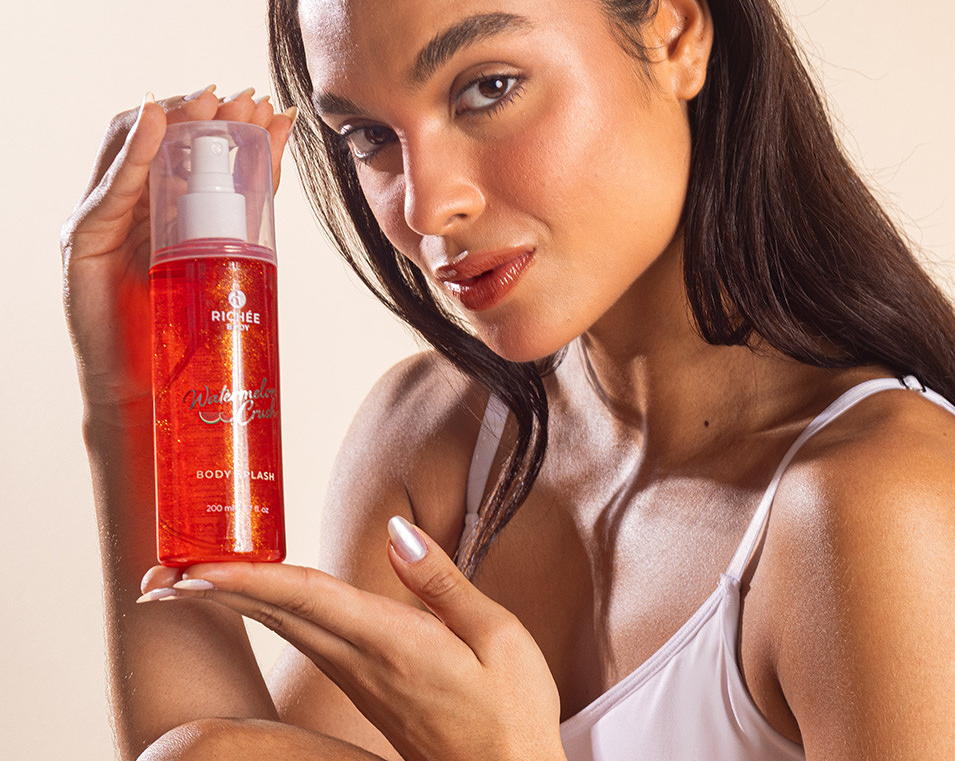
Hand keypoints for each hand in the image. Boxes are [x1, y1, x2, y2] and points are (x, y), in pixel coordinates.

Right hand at [61, 87, 294, 418]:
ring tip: (211, 102)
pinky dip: (133, 152)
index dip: (220, 121)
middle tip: (243, 99)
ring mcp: (99, 221)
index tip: (262, 107)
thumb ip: (248, 203)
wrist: (157, 394)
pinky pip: (109, 190)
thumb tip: (277, 146)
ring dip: (172, 120)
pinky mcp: (81, 244)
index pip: (185, 147)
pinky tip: (156, 122)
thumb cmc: (192, 329)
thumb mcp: (230, 252)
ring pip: (129, 150)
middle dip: (201, 113)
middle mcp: (125, 206)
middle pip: (157, 139)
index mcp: (160, 207)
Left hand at [139, 519, 567, 760]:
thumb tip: (398, 530)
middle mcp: (362, 662)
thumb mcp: (497, 637)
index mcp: (393, 644)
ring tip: (186, 582)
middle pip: (275, 616)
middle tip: (156, 576)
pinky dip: (267, 613)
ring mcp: (358, 678)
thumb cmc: (510, 712)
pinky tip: (256, 600)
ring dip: (231, 601)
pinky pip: (302, 639)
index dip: (248, 578)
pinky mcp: (365, 686)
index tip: (195, 566)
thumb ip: (441, 580)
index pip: (307, 599)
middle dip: (213, 592)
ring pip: (282, 629)